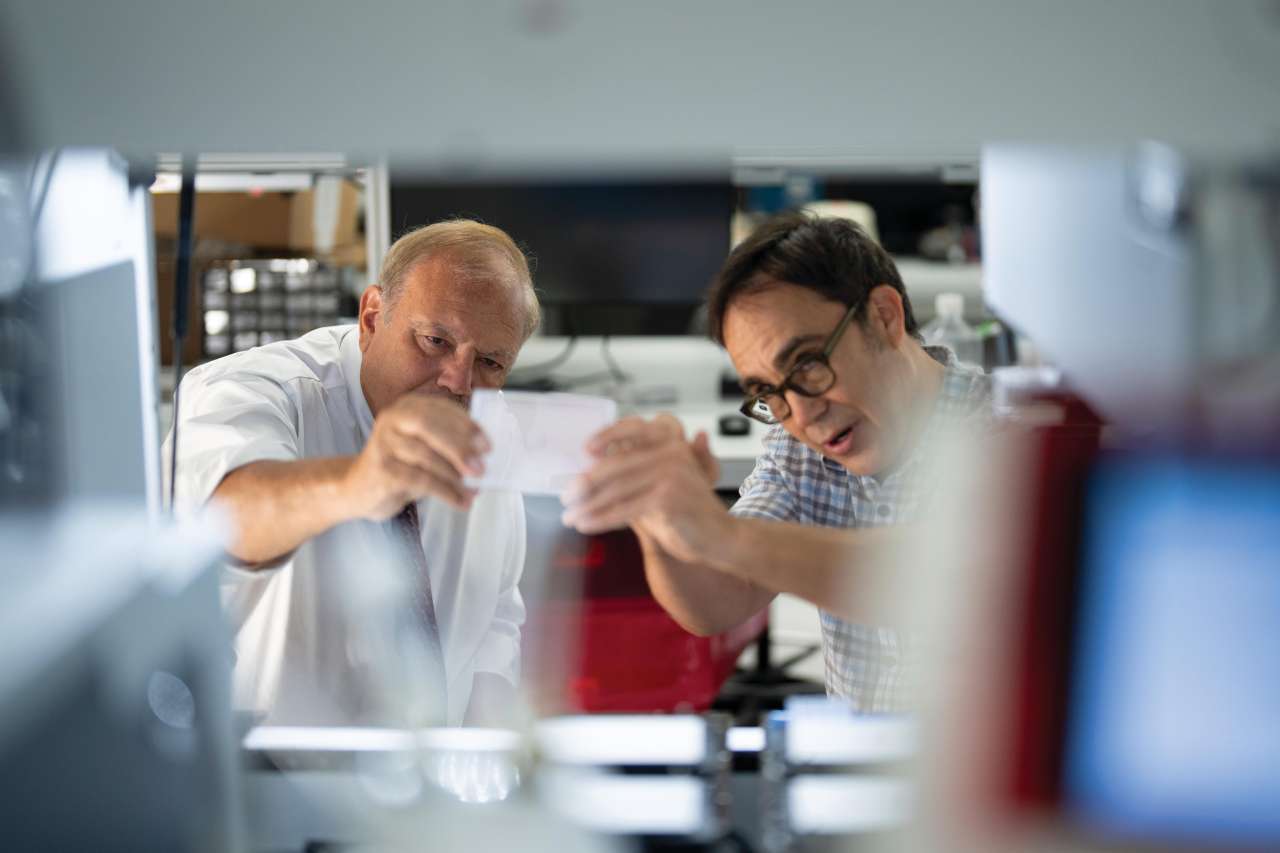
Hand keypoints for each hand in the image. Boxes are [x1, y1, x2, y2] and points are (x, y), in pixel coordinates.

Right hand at [343, 392, 488, 518]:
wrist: (358, 488)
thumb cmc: (400, 465)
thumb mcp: (424, 448)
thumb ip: (448, 446)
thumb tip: (484, 457)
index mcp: (408, 406)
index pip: (441, 409)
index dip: (466, 426)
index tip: (487, 445)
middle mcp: (393, 419)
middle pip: (429, 425)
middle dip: (459, 446)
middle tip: (481, 467)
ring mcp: (384, 442)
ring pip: (425, 455)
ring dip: (454, 475)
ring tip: (473, 489)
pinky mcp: (380, 468)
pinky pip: (419, 479)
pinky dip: (444, 492)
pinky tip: (460, 501)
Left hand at [560, 414, 728, 563]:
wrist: (720, 539)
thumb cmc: (686, 513)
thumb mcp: (659, 486)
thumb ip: (634, 473)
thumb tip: (590, 472)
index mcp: (671, 443)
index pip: (634, 430)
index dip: (607, 436)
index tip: (585, 450)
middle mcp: (673, 453)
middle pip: (618, 464)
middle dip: (587, 482)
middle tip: (566, 496)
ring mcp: (671, 474)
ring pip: (617, 489)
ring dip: (588, 505)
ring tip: (571, 515)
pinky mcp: (667, 498)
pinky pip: (624, 508)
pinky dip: (600, 518)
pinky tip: (586, 524)